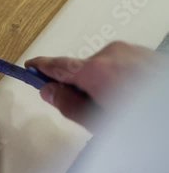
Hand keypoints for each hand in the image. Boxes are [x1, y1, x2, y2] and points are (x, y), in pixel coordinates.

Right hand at [25, 41, 167, 129]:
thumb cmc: (143, 120)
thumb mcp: (98, 121)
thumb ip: (68, 104)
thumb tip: (49, 91)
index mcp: (95, 70)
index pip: (57, 65)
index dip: (39, 67)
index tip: (28, 67)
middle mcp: (111, 54)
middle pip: (81, 68)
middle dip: (80, 85)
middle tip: (90, 108)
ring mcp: (130, 51)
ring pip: (102, 66)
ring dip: (102, 81)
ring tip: (119, 104)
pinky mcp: (144, 53)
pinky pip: (121, 63)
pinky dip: (119, 76)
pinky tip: (131, 95)